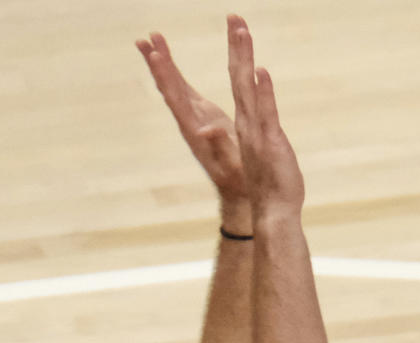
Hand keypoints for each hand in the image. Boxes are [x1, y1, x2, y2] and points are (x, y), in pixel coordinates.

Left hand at [136, 31, 247, 207]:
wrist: (235, 189)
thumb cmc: (236, 180)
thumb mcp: (231, 163)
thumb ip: (219, 145)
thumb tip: (206, 130)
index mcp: (194, 131)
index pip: (176, 101)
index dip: (166, 79)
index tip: (156, 57)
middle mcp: (188, 121)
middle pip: (169, 89)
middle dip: (158, 64)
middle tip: (144, 40)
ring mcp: (193, 115)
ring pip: (173, 85)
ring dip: (162, 61)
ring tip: (150, 38)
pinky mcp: (200, 113)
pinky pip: (183, 87)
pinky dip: (174, 69)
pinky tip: (164, 55)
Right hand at [227, 14, 304, 220]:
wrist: (273, 215)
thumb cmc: (270, 186)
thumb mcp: (266, 154)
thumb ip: (264, 134)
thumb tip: (263, 123)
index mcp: (246, 123)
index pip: (239, 82)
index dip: (237, 55)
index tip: (235, 28)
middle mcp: (247, 123)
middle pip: (239, 77)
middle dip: (236, 46)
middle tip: (234, 16)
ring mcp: (256, 132)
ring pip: (247, 89)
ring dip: (244, 59)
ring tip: (241, 31)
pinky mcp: (270, 143)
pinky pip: (265, 113)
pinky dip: (263, 93)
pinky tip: (261, 72)